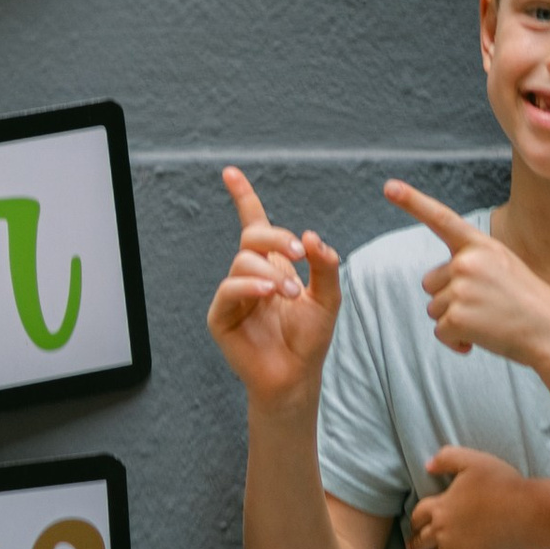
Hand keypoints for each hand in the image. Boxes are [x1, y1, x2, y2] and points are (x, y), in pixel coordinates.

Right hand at [207, 168, 340, 403]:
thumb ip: (326, 266)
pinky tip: (267, 293)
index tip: (230, 172)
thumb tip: (311, 236)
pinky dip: (249, 287)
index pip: (254, 224)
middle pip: (252, 237)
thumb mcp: (328, 297)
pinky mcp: (221, 316)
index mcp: (272, 265)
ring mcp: (234, 295)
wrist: (297, 376)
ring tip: (291, 292)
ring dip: (270, 272)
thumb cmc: (310, 338)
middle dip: (275, 238)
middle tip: (300, 252)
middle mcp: (250, 275)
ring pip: (242, 262)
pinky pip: (229, 290)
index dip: (243, 197)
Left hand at [383, 182, 549, 366]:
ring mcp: (461, 288)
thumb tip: (435, 287)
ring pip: (434, 309)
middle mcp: (467, 262)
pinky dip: (456, 341)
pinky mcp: (457, 317)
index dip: (412, 202)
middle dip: (450, 298)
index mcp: (480, 245)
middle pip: (431, 283)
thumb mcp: (502, 268)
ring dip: (455, 321)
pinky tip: (482, 338)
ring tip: (489, 321)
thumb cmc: (527, 303)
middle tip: (486, 306)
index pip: (442, 219)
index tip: (389, 187)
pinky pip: (441, 332)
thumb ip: (469, 265)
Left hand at [406, 446, 528, 548]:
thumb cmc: (499, 484)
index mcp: (441, 507)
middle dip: (415, 545)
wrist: (520, 512)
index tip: (414, 524)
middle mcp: (442, 532)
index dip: (416, 519)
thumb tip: (427, 464)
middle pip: (421, 541)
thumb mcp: (470, 461)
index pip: (420, 514)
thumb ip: (447, 459)